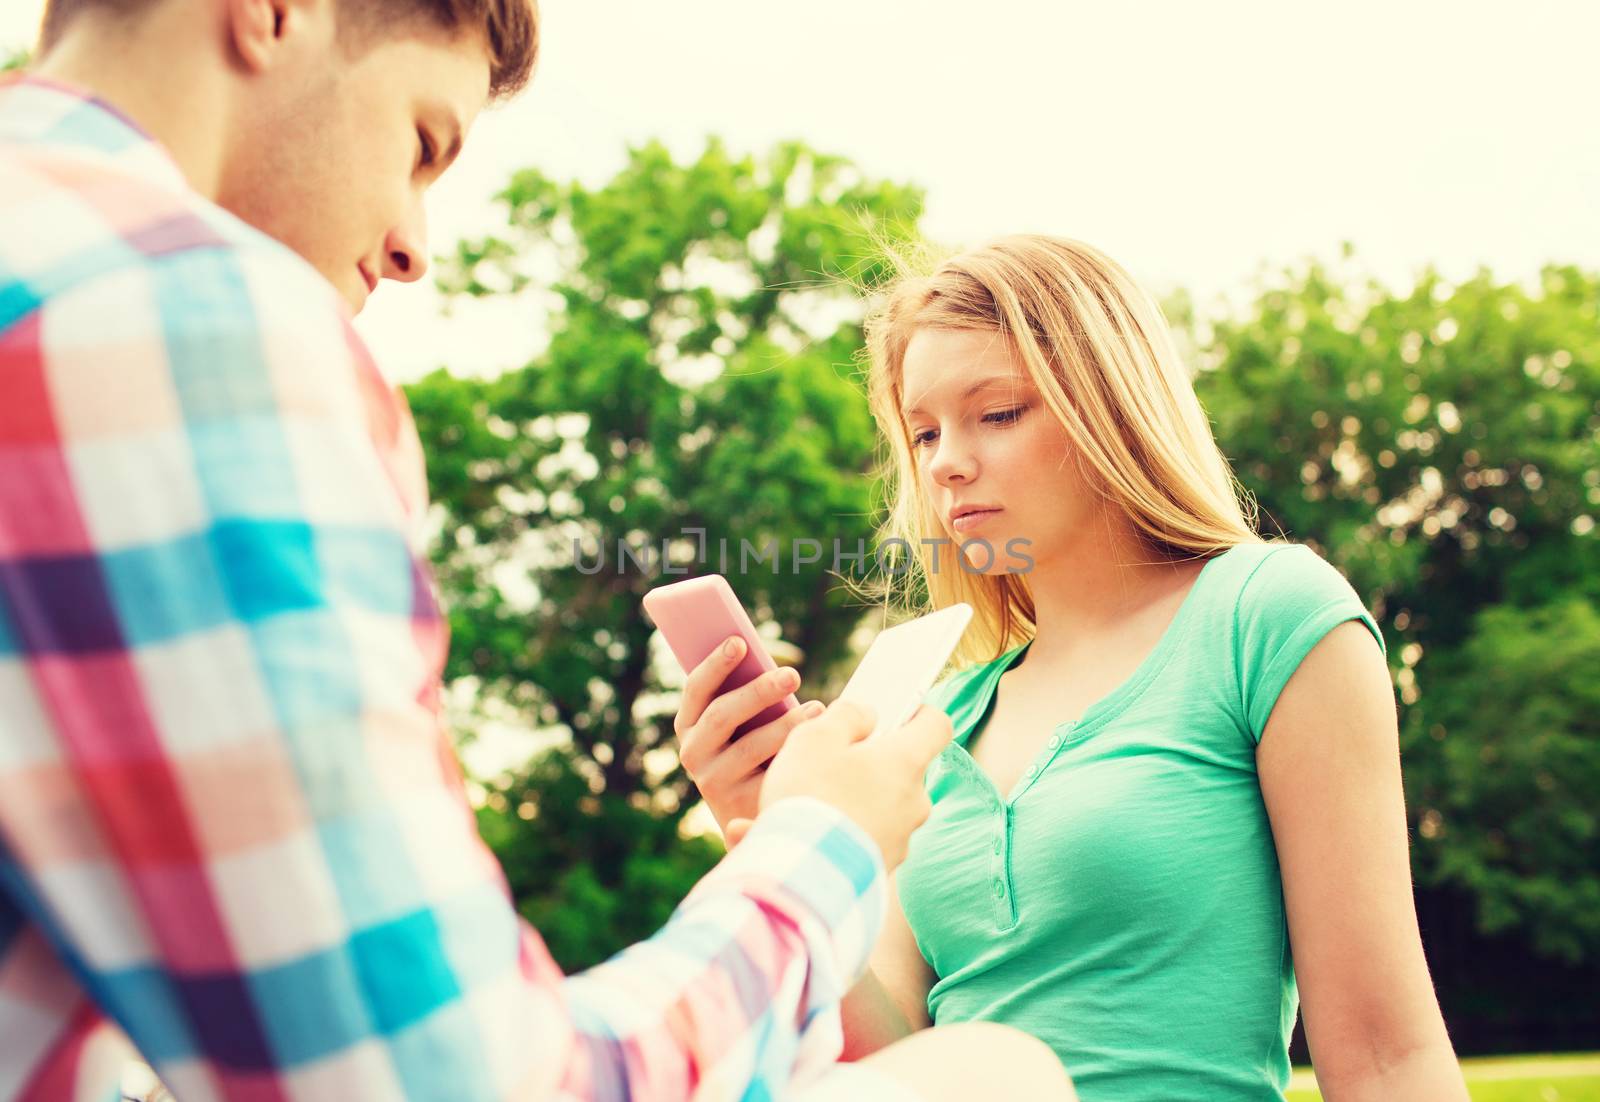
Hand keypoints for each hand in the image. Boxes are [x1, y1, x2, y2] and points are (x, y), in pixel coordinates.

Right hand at [674, 636, 824, 834]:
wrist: (763, 818)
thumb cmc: (758, 754)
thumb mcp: (745, 725)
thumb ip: (749, 699)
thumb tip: (778, 670)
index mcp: (689, 724)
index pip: (696, 689)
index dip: (715, 663)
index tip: (739, 641)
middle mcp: (693, 752)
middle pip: (722, 714)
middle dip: (759, 691)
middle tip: (793, 675)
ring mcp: (712, 781)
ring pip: (750, 746)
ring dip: (786, 725)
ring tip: (819, 710)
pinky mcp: (738, 805)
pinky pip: (770, 775)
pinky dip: (796, 757)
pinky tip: (820, 748)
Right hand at [751, 700, 953, 871]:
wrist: (804, 877)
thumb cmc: (810, 796)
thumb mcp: (815, 737)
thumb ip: (847, 716)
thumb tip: (867, 717)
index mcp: (907, 762)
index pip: (937, 725)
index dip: (919, 712)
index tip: (896, 710)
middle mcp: (915, 801)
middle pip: (905, 768)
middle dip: (874, 761)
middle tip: (834, 760)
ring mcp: (902, 839)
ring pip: (885, 805)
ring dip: (859, 798)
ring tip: (814, 802)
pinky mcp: (883, 867)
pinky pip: (869, 837)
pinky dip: (849, 830)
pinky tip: (815, 832)